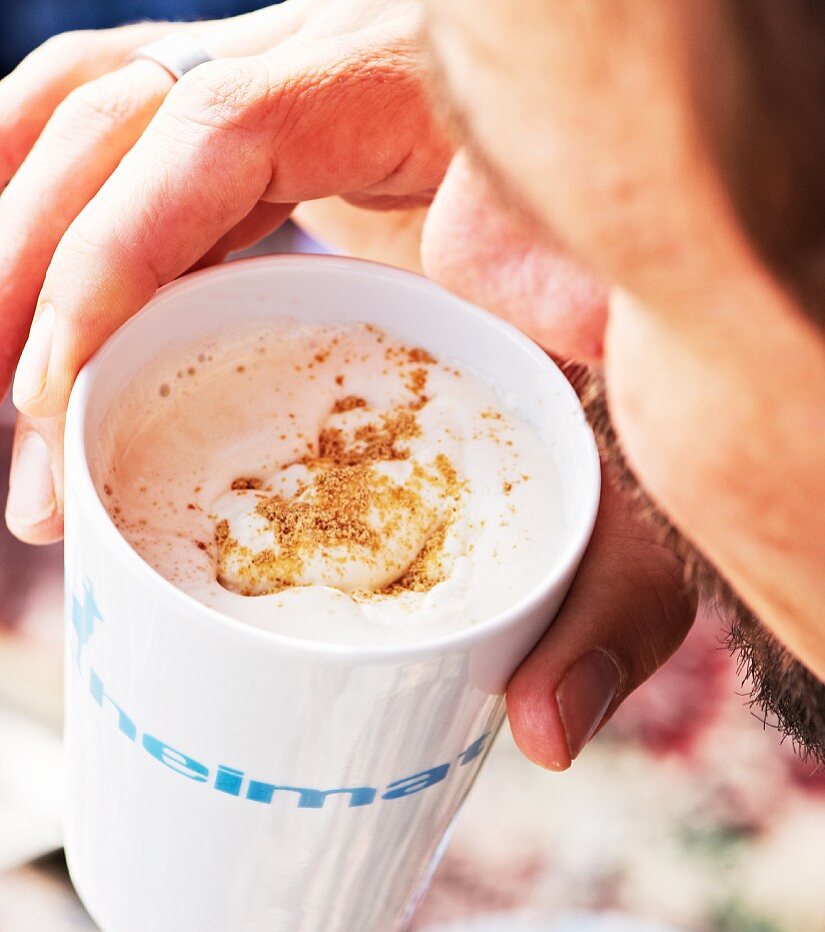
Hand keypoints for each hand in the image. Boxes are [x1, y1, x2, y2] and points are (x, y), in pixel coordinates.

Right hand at [1, 2, 696, 769]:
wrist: (677, 263)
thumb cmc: (662, 355)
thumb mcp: (650, 471)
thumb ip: (616, 592)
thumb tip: (545, 729)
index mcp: (423, 116)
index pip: (225, 125)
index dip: (116, 252)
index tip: (57, 398)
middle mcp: (344, 84)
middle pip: (123, 118)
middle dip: (30, 278)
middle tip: (30, 462)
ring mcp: (304, 104)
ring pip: (104, 115)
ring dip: (21, 244)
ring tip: (14, 413)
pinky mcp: (282, 146)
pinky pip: (135, 146)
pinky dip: (63, 224)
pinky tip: (37, 331)